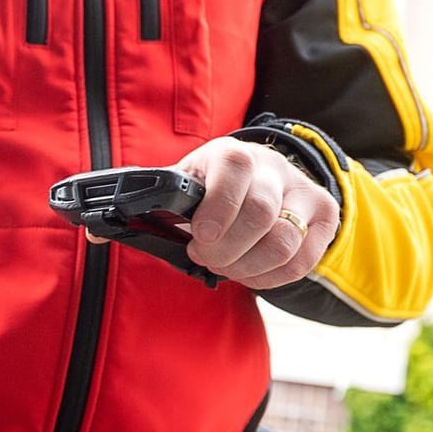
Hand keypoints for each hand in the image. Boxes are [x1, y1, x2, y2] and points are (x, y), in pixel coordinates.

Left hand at [172, 137, 339, 289]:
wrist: (255, 181)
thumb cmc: (209, 192)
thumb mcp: (183, 189)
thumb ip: (156, 206)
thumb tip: (108, 231)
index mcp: (233, 154)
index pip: (235, 169)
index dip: (217, 210)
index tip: (200, 237)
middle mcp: (273, 166)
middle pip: (260, 215)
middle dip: (226, 250)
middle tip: (206, 257)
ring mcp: (304, 190)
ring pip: (284, 242)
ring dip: (248, 268)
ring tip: (227, 266)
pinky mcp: (324, 217)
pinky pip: (302, 261)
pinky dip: (270, 277)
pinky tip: (250, 272)